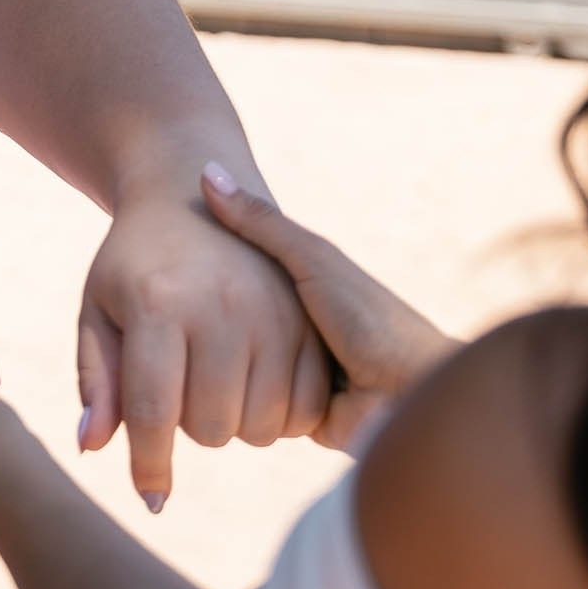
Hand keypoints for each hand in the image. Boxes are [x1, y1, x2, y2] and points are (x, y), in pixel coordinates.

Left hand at [78, 164, 332, 508]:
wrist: (187, 195)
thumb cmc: (132, 265)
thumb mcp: (98, 309)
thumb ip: (96, 379)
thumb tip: (92, 447)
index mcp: (157, 305)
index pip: (154, 413)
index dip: (151, 466)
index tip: (151, 497)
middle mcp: (221, 306)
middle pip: (213, 429)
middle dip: (192, 427)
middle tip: (183, 389)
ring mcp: (272, 311)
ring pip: (261, 426)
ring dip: (237, 422)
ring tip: (217, 380)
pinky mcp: (308, 319)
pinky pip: (304, 408)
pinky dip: (281, 413)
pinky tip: (256, 382)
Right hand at [199, 164, 453, 453]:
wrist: (410, 391)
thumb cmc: (370, 317)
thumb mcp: (312, 260)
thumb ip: (261, 225)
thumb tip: (206, 172)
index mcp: (297, 290)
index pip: (236, 278)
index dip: (208, 272)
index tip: (176, 261)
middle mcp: (293, 332)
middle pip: (232, 329)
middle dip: (214, 329)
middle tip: (182, 321)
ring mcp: (293, 375)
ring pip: (239, 372)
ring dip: (230, 372)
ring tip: (198, 363)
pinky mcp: (294, 416)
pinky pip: (256, 413)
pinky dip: (246, 406)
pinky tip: (222, 395)